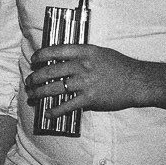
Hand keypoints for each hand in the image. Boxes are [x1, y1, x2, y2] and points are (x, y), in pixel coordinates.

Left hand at [27, 43, 165, 114]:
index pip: (56, 51)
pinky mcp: (89, 98)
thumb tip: (66, 59)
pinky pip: (67, 105)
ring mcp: (85, 82)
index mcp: (84, 51)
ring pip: (55, 88)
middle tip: (28, 82)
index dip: (41, 56)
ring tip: (32, 96)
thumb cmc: (120, 65)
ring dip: (40, 93)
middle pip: (51, 71)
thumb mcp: (100, 52)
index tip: (34, 60)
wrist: (137, 81)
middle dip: (35, 77)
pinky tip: (48, 113)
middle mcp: (82, 65)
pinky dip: (56, 110)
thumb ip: (83, 54)